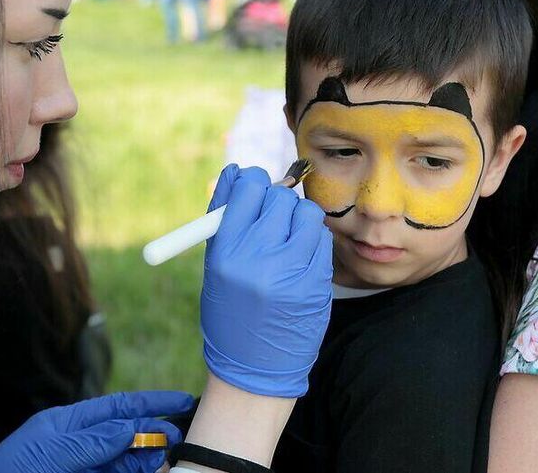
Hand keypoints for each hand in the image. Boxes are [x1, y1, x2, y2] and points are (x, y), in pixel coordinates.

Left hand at [0, 391, 192, 472]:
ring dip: (150, 455)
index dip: (150, 402)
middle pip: (127, 432)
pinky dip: (137, 470)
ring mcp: (85, 466)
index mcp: (69, 422)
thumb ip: (91, 441)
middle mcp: (80, 443)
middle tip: (181, 435)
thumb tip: (129, 426)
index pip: (117, 406)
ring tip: (171, 451)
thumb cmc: (9, 471)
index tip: (181, 401)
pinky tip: (152, 467)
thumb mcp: (50, 452)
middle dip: (155, 430)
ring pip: (126, 458)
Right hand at [201, 164, 333, 397]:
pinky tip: (299, 261)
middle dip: (276, 203)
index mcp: (226, 252)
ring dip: (297, 219)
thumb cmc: (231, 311)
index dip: (253, 183)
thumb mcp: (216, 266)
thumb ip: (226, 218)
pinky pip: (321, 239)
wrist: (255, 368)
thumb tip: (238, 170)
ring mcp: (291, 272)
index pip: (248, 187)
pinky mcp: (317, 284)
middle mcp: (258, 260)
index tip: (255, 192)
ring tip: (285, 242)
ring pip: (305, 213)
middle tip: (271, 221)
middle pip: (279, 197)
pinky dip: (312, 242)